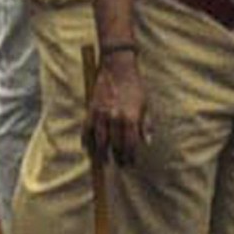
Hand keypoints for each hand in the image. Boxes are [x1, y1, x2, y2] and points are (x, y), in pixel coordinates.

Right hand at [86, 49, 145, 163]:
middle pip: (115, 145)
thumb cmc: (135, 86)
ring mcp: (101, 114)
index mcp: (131, 117)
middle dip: (118, 157)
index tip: (131, 164)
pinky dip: (86, 141)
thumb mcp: (146, 104)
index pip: (131, 143)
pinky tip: (88, 149)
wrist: (117, 68)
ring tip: (104, 162)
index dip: (131, 156)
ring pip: (99, 141)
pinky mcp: (90, 109)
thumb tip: (147, 142)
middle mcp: (115, 118)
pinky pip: (86, 130)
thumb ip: (146, 124)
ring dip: (101, 154)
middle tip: (120, 165)